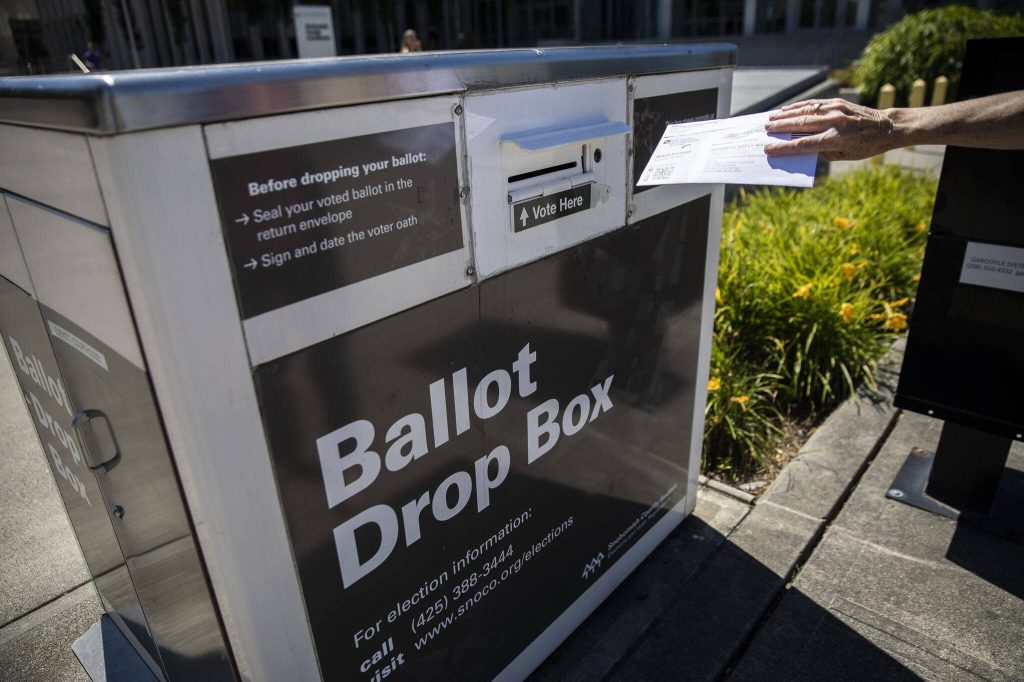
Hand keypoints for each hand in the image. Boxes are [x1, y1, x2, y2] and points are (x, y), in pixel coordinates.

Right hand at [764, 99, 895, 160]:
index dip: (784, 148)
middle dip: (780, 127)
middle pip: (800, 125)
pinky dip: (798, 106)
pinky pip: (813, 104)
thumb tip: (800, 145)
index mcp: (836, 140)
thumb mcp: (843, 155)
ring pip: (805, 112)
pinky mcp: (838, 102)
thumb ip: (822, 150)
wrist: (886, 127)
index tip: (768, 149)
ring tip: (771, 118)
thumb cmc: (864, 146)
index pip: (803, 145)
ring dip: (785, 115)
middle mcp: (835, 123)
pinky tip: (787, 109)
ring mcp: (836, 110)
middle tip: (764, 129)